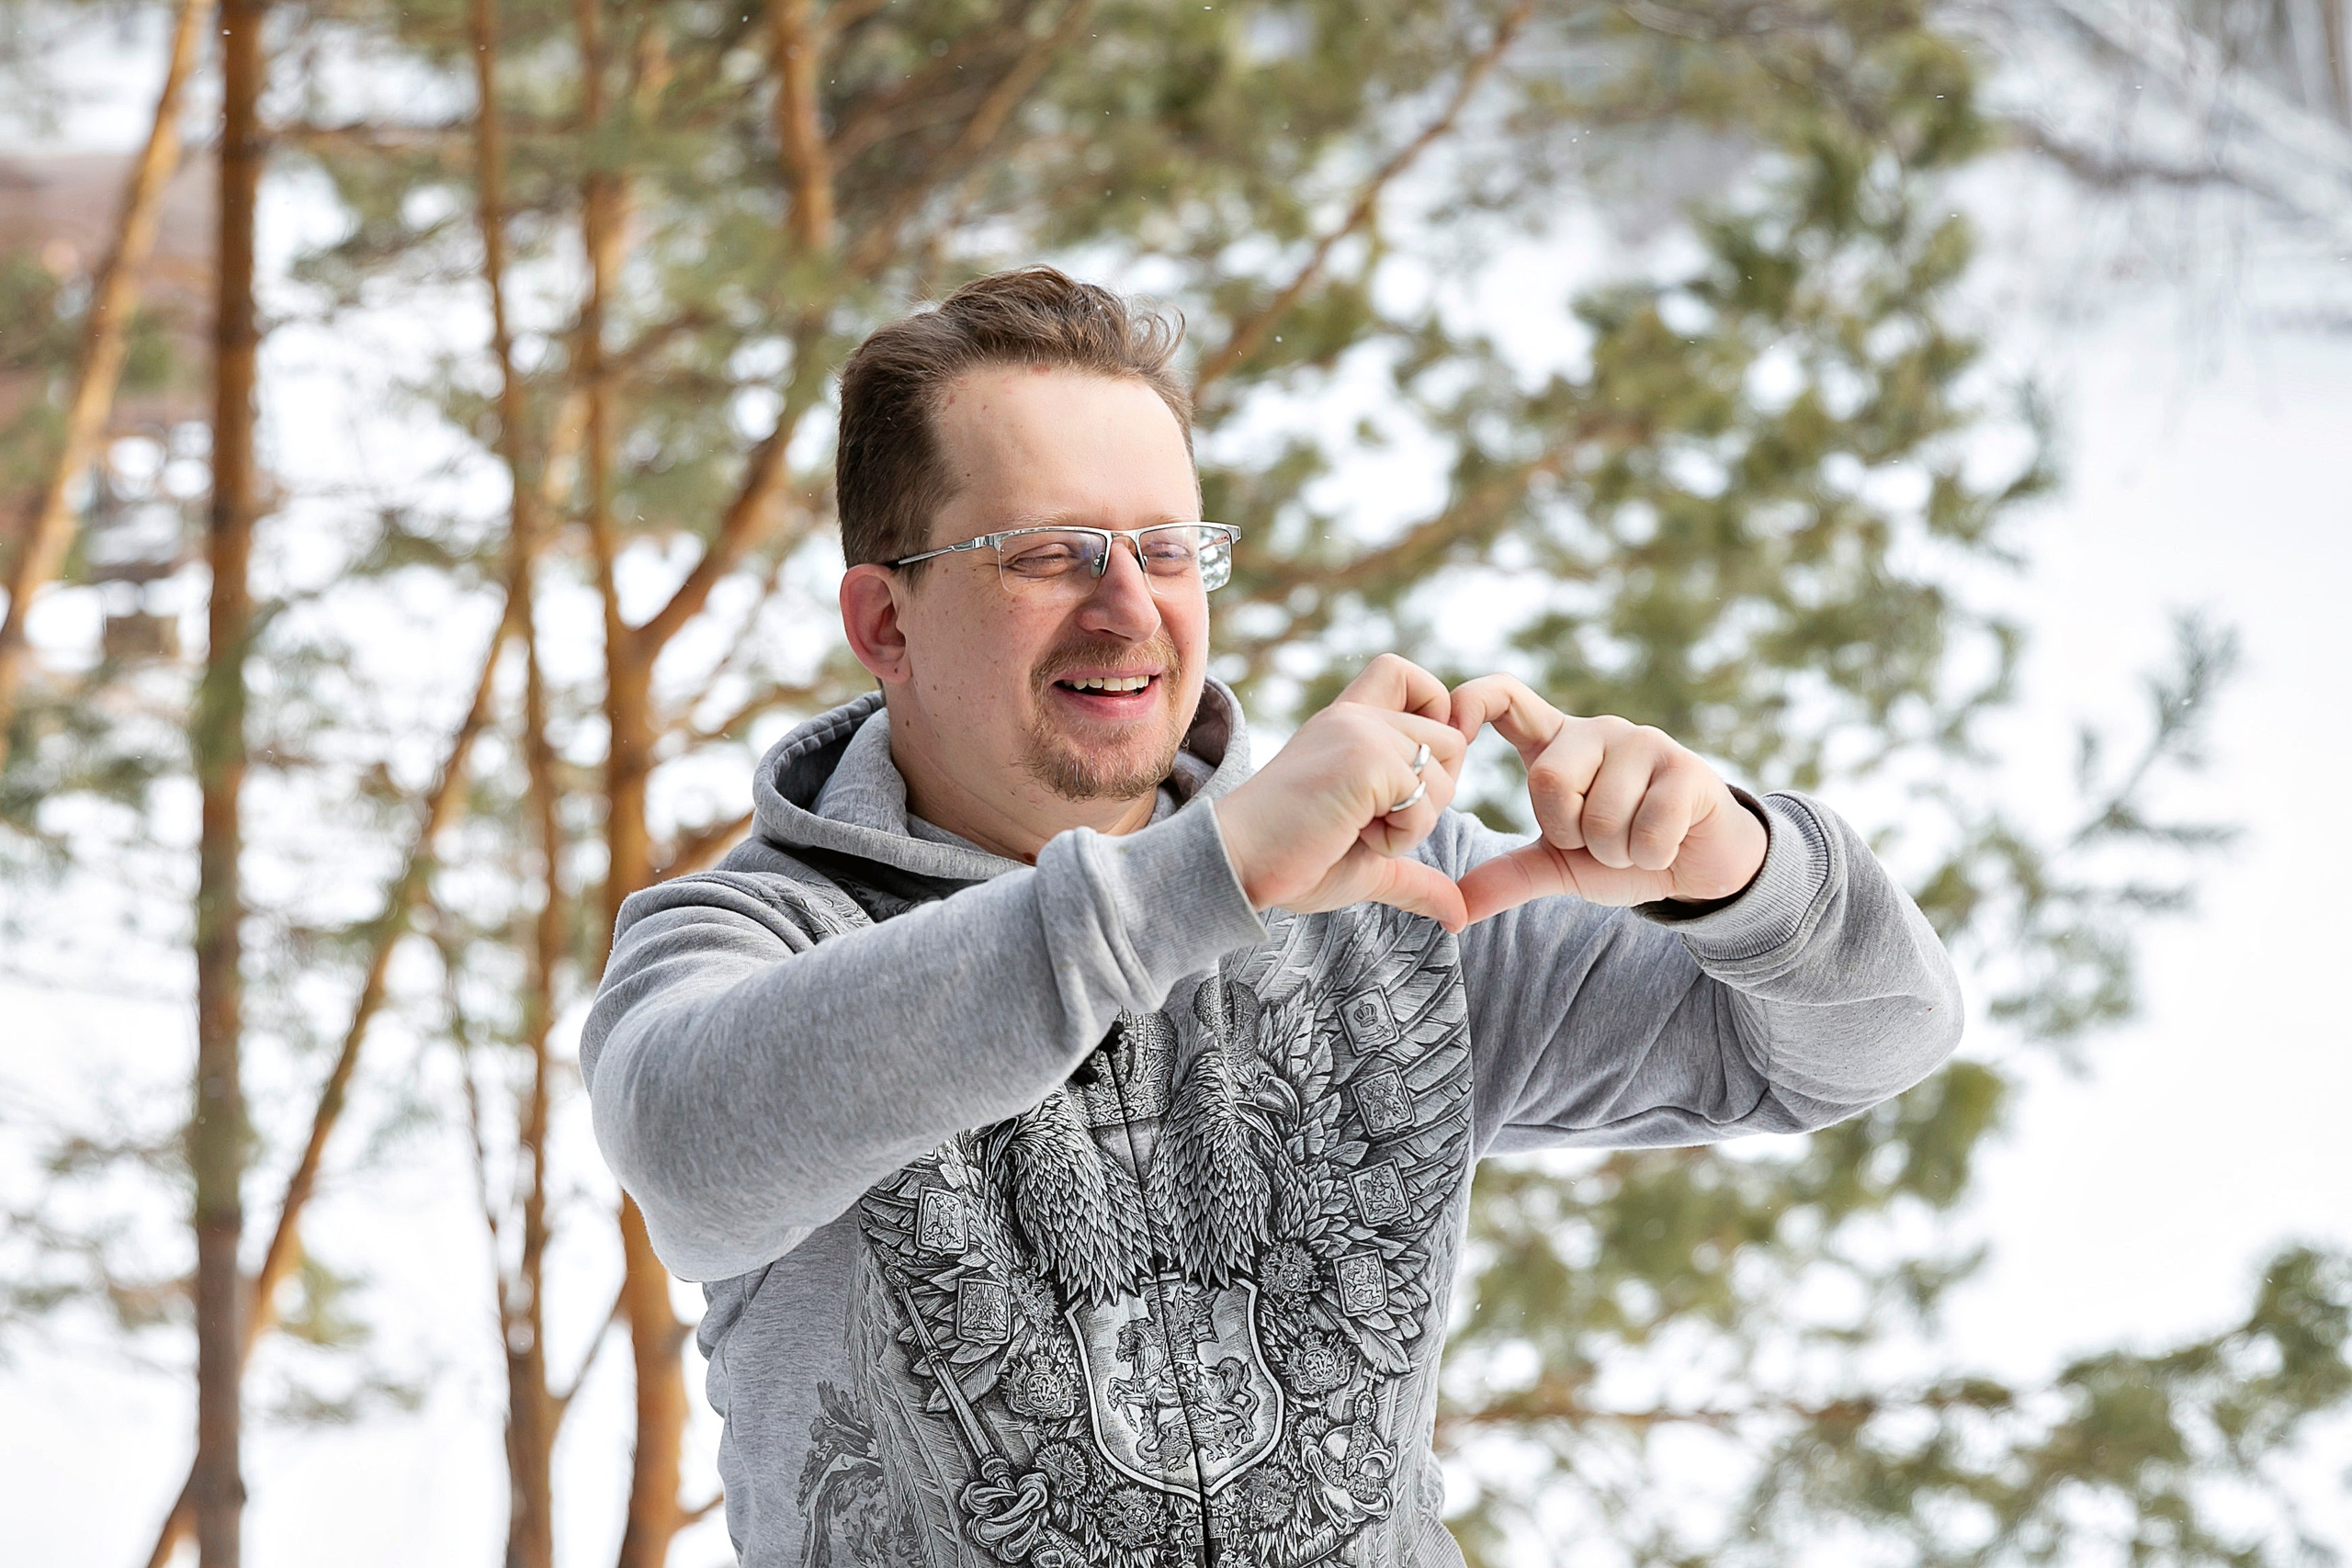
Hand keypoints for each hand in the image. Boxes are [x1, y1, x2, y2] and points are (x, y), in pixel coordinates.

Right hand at [1214, 654, 1470, 930]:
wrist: (1236, 865)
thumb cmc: (1291, 863)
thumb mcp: (1367, 862)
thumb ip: (1414, 875)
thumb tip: (1459, 915)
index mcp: (1348, 723)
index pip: (1408, 676)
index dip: (1435, 714)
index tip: (1411, 772)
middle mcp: (1355, 717)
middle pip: (1450, 738)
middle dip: (1433, 794)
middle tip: (1376, 820)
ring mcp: (1360, 733)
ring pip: (1445, 771)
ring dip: (1414, 821)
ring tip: (1357, 830)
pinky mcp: (1364, 759)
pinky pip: (1424, 800)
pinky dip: (1401, 836)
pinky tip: (1354, 836)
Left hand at [1446, 674, 1766, 923]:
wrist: (1700, 866)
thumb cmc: (1624, 852)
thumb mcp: (1560, 864)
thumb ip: (1508, 877)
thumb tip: (1453, 911)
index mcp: (1557, 744)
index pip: (1505, 697)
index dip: (1471, 703)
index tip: (1452, 733)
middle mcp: (1597, 731)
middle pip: (1547, 778)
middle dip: (1570, 832)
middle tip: (1598, 839)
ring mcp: (1645, 743)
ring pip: (1602, 814)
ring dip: (1616, 851)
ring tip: (1635, 841)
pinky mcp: (1686, 768)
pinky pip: (1647, 829)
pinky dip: (1650, 856)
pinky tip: (1666, 843)